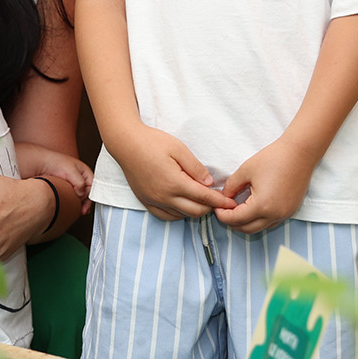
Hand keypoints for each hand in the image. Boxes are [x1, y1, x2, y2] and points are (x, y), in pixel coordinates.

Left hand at [15, 142, 93, 206]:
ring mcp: (74, 185)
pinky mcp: (67, 190)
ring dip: (80, 204)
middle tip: (82, 209)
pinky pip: (73, 199)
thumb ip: (79, 181)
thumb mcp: (71, 170)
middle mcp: (81, 179)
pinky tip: (72, 208)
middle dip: (86, 203)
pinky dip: (74, 204)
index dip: (90, 196)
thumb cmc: (56, 162)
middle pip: (88, 194)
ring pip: (81, 198)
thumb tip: (81, 193)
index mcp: (85, 173)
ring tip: (78, 210)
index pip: (93, 187)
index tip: (84, 202)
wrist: (42, 164)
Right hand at [108, 126, 230, 220]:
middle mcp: (164, 196)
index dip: (220, 201)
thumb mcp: (179, 149)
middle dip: (210, 208)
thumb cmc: (152, 142)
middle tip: (219, 200)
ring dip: (195, 210)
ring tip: (202, 200)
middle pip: (195, 211)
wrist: (125, 143)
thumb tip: (209, 183)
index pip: (204, 197)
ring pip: (182, 215)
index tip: (232, 203)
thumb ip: (195, 168)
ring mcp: (154, 200)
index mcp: (174, 182)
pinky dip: (179, 214)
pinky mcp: (146, 201)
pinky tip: (184, 205)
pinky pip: (166, 216)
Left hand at [214, 137, 317, 234]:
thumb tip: (224, 197)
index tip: (216, 206)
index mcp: (261, 206)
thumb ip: (231, 187)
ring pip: (259, 228)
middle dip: (232, 222)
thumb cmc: (273, 158)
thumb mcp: (245, 170)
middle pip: (246, 229)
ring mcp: (285, 214)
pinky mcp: (291, 211)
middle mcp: (274, 215)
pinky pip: (270, 222)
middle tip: (224, 210)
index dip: (222, 214)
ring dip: (246, 222)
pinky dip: (259, 219)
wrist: (300, 152)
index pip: (235, 219)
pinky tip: (252, 207)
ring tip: (236, 209)